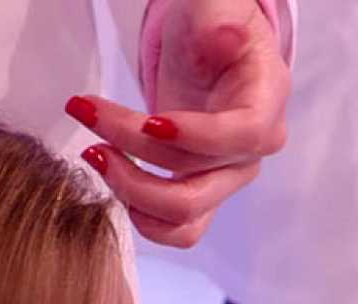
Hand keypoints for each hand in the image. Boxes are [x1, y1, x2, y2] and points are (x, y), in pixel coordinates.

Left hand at [65, 0, 289, 246]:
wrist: (203, 47)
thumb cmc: (210, 24)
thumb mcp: (214, 7)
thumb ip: (219, 17)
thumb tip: (224, 38)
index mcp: (266, 102)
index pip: (242, 135)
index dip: (196, 136)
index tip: (149, 121)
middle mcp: (250, 151)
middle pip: (197, 186)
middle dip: (136, 162)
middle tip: (91, 130)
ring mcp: (224, 178)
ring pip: (181, 215)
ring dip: (129, 191)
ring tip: (93, 152)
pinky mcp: (197, 192)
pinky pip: (172, 228)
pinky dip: (135, 211)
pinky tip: (109, 173)